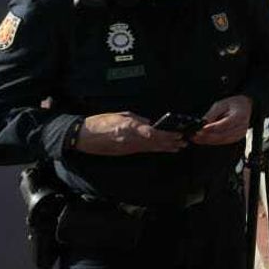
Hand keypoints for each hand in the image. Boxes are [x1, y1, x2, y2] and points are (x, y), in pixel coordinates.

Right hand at [73, 112, 187, 155]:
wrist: (84, 137)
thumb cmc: (100, 123)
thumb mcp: (121, 116)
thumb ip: (138, 120)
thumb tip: (150, 123)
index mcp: (129, 128)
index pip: (153, 133)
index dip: (167, 135)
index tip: (178, 134)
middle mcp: (131, 140)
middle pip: (155, 142)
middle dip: (170, 142)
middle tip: (184, 142)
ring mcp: (128, 148)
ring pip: (151, 148)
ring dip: (165, 148)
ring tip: (178, 147)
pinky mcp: (126, 152)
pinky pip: (144, 150)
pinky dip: (155, 150)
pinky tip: (162, 149)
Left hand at [192, 95, 251, 145]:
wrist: (244, 107)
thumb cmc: (233, 104)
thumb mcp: (221, 104)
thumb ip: (212, 114)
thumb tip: (202, 124)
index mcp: (240, 116)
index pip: (226, 124)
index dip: (214, 127)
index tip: (202, 129)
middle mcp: (241, 127)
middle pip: (223, 135)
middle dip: (207, 136)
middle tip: (195, 135)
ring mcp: (240, 134)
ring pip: (221, 140)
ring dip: (207, 140)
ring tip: (196, 138)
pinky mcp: (236, 138)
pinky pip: (222, 142)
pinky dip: (211, 141)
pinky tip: (202, 140)